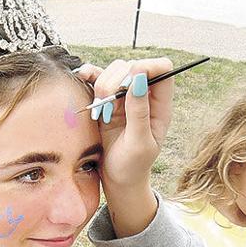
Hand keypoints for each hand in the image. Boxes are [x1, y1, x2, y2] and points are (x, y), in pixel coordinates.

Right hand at [74, 57, 173, 192]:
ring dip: (102, 85)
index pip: (162, 68)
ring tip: (100, 112)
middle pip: (133, 66)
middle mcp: (144, 96)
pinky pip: (97, 76)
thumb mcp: (139, 143)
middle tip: (109, 106)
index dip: (147, 67)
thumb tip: (139, 80)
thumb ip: (139, 112)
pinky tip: (83, 78)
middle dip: (117, 81)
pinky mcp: (106, 99)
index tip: (130, 82)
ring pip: (114, 70)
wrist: (117, 179)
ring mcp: (124, 96)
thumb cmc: (133, 166)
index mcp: (160, 106)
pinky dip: (89, 74)